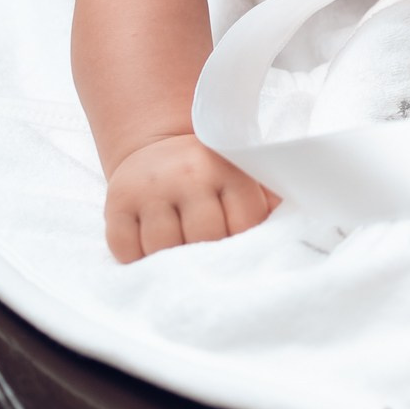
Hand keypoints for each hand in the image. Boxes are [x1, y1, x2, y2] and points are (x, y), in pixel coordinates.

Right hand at [103, 133, 275, 262]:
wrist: (159, 146)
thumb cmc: (212, 175)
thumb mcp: (245, 177)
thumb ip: (271, 203)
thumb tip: (294, 239)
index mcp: (226, 169)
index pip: (245, 225)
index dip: (245, 245)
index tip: (242, 252)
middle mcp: (186, 176)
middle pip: (204, 238)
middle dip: (210, 256)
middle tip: (210, 262)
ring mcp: (149, 189)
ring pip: (162, 247)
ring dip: (171, 262)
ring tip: (181, 259)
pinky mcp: (116, 203)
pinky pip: (125, 248)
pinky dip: (137, 260)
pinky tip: (151, 254)